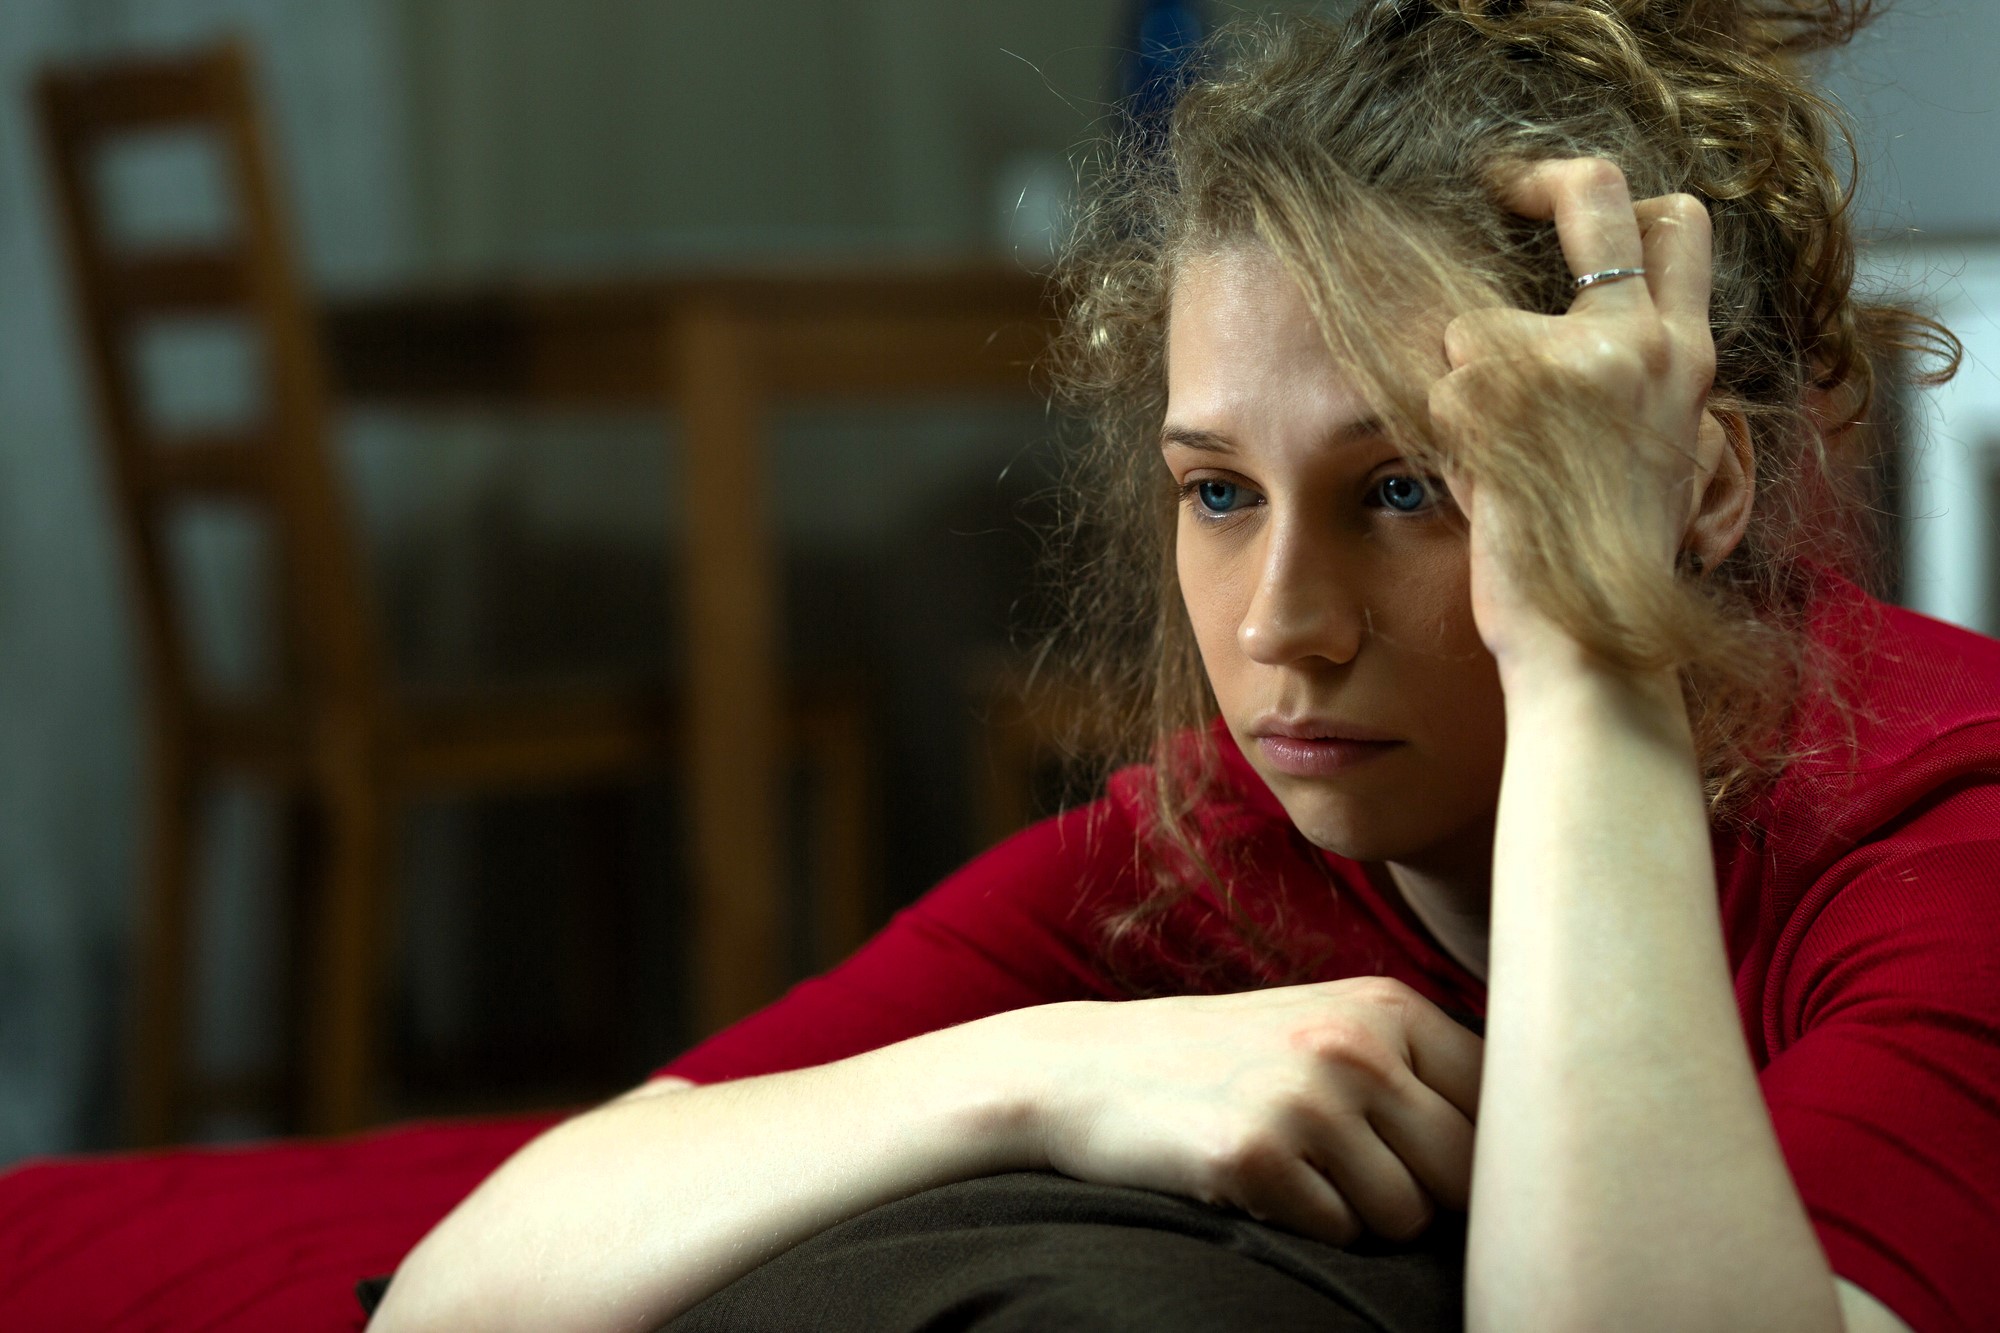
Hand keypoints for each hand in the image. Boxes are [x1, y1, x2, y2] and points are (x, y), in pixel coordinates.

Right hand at [1006, 976, 1482, 1245]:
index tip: (1435, 1160)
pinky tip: (1256, 1179)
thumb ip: (1419, 1067)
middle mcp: (1355, 1044)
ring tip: (1298, 1169)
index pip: (1504, 1100)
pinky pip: (1335, 1233)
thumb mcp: (1329, 1029)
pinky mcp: (1255, 1155)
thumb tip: (1533, 1148)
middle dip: (1424, 1194)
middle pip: (1465, 1173)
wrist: (1087, 1070)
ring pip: (1404, 1215)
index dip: (1483, 1153)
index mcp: (1388, 1006)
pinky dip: (1304, 1223)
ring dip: (1359, 1214)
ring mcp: (1304, 1097)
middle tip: (1356, 1174)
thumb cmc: (1228, 1061)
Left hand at [1429, 157, 1729, 670]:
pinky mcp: (1510, 395)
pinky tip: (1478, 488)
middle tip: (1491, 188)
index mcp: (1686, 357)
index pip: (1676, 223)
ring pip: (1477, 322)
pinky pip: (1440, 386)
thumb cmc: (1597, 566)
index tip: (1558, 196)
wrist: (1589, 643)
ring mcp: (1579, 362)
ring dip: (1463, 390)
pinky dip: (1442, 438)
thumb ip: (1619, 374)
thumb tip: (1554, 317)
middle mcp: (1644, 344)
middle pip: (1592, 193)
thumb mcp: (1645, 450)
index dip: (1618, 195)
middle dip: (1532, 179)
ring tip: (1494, 464)